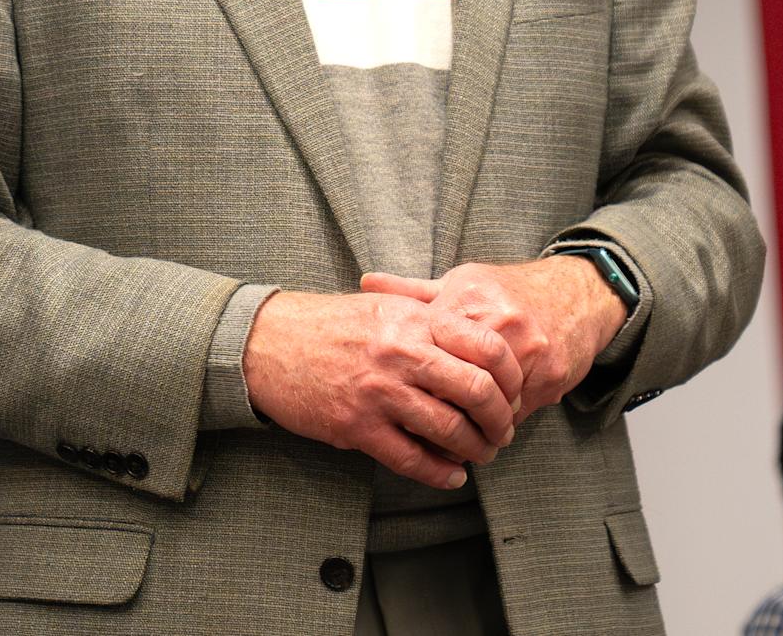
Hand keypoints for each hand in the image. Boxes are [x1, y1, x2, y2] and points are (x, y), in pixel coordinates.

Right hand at [242, 290, 525, 489]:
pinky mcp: (357, 426)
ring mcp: (380, 392)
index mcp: (415, 320)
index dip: (512, 376)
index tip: (516, 392)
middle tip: (504, 431)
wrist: (267, 343)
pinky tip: (451, 476)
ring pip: (450, 430)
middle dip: (501, 419)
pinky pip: (412, 459)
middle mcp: (402, 353)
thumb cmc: (329, 325)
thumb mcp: (385, 307)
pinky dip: (440, 473)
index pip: (487, 347)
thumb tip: (477, 342)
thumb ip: (429, 319)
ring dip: (475, 450)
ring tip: (481, 455)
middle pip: (478, 391)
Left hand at [361, 257, 626, 425]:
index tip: (397, 400)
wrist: (579, 294)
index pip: (430, 350)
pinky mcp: (552, 376)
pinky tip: (484, 435)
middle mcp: (498, 324)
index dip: (412, 381)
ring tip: (450, 445)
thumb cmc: (510, 291)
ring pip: (487, 405)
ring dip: (469, 428)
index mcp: (469, 300)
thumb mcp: (462, 282)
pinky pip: (517, 413)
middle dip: (437, 413)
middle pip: (456, 384)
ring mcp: (529, 351)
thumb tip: (366, 283)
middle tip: (418, 433)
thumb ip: (414, 291)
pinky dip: (499, 427)